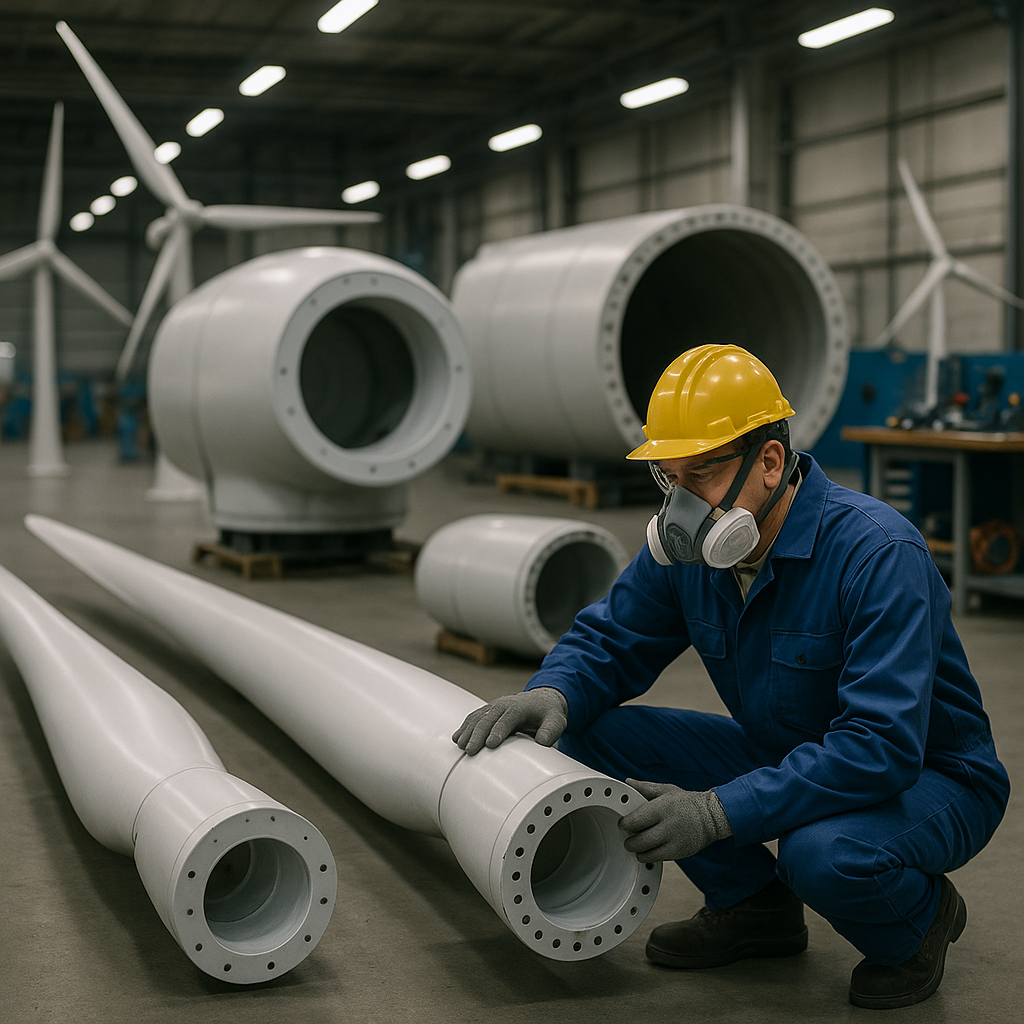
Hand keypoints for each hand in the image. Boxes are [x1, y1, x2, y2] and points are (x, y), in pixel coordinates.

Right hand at [452, 687, 567, 754]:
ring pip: (477, 717)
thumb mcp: (556, 721)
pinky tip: (457, 738)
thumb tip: (543, 742)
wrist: (541, 701)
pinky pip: (474, 718)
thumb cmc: (548, 713)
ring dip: (467, 731)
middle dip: (477, 734)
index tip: (491, 744)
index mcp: (519, 707)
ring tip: (460, 746)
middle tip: (470, 750)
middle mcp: (503, 704)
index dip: (498, 731)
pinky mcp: (487, 712)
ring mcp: (493, 707)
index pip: (507, 719)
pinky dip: (464, 727)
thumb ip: (551, 730)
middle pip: (488, 719)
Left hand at [619, 779, 732, 860]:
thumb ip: (644, 787)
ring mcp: (674, 842)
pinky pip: (656, 859)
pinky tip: (649, 849)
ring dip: (638, 850)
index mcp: (661, 808)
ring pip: (645, 854)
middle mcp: (667, 826)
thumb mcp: (665, 790)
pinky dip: (648, 856)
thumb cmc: (685, 801)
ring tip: (638, 843)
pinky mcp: (679, 854)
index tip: (624, 823)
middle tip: (629, 836)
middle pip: (638, 841)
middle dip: (629, 840)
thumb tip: (627, 782)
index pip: (634, 821)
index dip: (625, 824)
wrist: (712, 816)